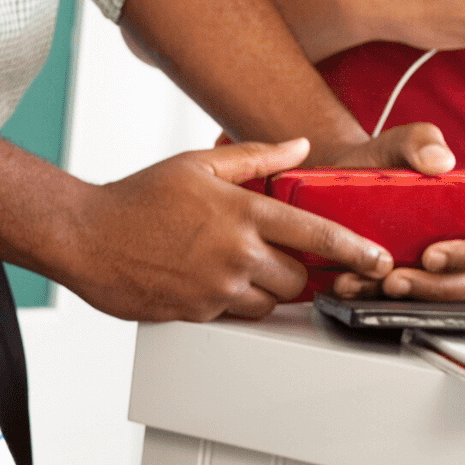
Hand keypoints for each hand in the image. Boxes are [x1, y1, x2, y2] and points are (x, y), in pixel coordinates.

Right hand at [59, 138, 391, 320]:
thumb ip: (256, 157)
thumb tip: (298, 148)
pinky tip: (208, 281)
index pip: (319, 234)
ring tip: (237, 268)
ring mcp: (216, 287)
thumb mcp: (197, 165)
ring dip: (265, 290)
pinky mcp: (196, 312)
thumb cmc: (136, 199)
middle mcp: (236, 253)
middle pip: (299, 279)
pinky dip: (232, 302)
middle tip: (281, 259)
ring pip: (269, 302)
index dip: (356, 251)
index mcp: (243, 212)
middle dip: (298, 273)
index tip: (379, 260)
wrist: (85, 236)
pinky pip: (233, 316)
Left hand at [310, 123, 464, 301]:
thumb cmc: (384, 160)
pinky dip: (375, 297)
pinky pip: (402, 300)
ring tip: (365, 284)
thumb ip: (422, 141)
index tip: (432, 256)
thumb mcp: (401, 142)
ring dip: (404, 297)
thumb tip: (441, 161)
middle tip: (395, 281)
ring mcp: (437, 268)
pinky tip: (350, 284)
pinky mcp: (408, 280)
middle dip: (435, 287)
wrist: (341, 179)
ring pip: (437, 298)